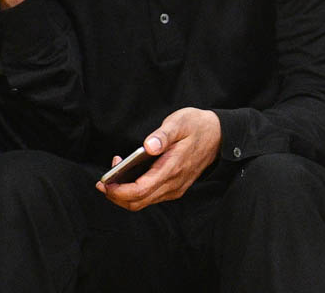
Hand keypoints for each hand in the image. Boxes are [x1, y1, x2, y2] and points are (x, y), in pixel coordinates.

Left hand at [97, 107, 221, 210]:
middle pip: (137, 202)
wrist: (220, 135)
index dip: (118, 191)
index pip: (139, 191)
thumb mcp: (180, 122)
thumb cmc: (197, 126)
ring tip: (114, 176)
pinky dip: (136, 191)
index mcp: (172, 168)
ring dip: (124, 194)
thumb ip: (164, 134)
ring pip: (143, 202)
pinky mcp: (175, 187)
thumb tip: (148, 145)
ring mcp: (175, 188)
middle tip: (103, 181)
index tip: (105, 181)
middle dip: (116, 195)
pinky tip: (131, 176)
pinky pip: (151, 197)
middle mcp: (174, 183)